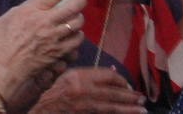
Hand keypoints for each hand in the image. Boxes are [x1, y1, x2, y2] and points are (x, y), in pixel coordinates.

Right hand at [0, 0, 86, 95]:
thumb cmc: (0, 42)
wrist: (3, 68)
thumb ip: (26, 9)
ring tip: (73, 18)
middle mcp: (45, 22)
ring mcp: (54, 38)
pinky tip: (71, 36)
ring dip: (78, 19)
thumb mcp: (8, 17)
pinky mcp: (59, 53)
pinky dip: (76, 36)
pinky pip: (76, 41)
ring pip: (78, 23)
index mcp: (31, 10)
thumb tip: (38, 6)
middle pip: (73, 6)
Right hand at [30, 68, 145, 113]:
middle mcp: (83, 90)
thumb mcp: (67, 74)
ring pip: (112, 106)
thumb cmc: (52, 89)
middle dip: (130, 96)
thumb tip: (112, 72)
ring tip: (142, 109)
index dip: (121, 79)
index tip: (128, 84)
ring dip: (129, 108)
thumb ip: (88, 74)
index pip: (107, 75)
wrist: (40, 108)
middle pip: (113, 92)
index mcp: (79, 76)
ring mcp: (85, 105)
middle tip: (142, 98)